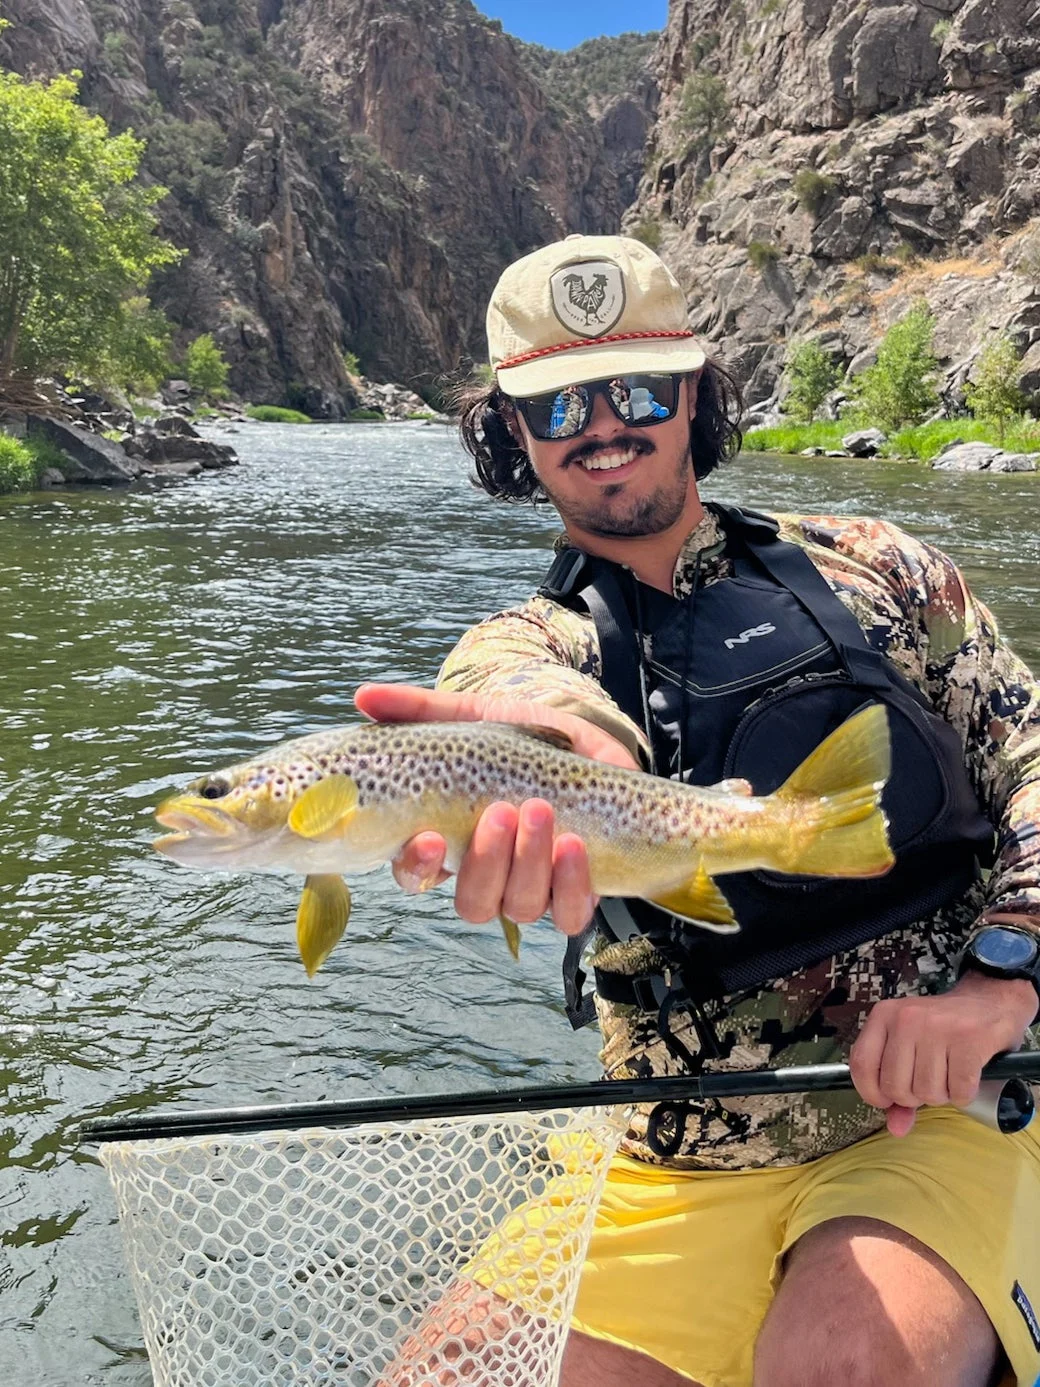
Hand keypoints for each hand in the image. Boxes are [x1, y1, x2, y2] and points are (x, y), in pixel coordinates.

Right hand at [353, 683, 638, 936]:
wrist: (588, 741)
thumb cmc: (520, 738)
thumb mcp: (472, 717)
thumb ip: (419, 710)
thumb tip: (363, 696)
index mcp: (450, 843)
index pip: (416, 876)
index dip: (417, 866)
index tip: (428, 837)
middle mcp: (488, 876)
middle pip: (474, 902)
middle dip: (488, 861)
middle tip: (501, 811)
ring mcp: (533, 888)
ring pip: (521, 906)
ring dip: (530, 863)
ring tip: (541, 809)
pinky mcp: (577, 890)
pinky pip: (572, 914)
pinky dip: (571, 885)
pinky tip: (573, 847)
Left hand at [849, 971, 1037, 1136]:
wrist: (988, 1001)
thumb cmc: (943, 1028)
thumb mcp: (910, 1045)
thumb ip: (897, 1085)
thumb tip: (895, 1128)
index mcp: (883, 1015)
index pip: (862, 1065)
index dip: (872, 1093)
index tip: (886, 1100)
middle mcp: (907, 1018)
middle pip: (896, 1086)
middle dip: (914, 1096)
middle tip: (928, 1080)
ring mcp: (937, 1028)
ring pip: (927, 1092)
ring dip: (941, 1094)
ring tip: (948, 1073)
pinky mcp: (969, 1040)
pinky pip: (958, 1091)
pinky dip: (963, 1094)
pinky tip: (965, 1076)